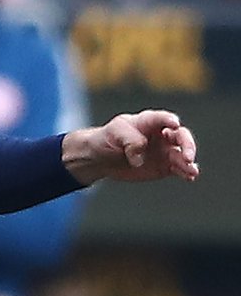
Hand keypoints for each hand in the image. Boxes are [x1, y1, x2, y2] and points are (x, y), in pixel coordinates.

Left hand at [62, 110, 198, 185]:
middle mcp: (163, 135)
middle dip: (187, 145)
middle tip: (187, 157)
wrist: (102, 157)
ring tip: (192, 171)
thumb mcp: (114, 133)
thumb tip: (140, 155)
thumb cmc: (109, 138)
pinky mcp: (164, 166)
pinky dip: (185, 172)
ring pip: (182, 155)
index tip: (174, 124)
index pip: (163, 118)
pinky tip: (190, 177)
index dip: (169, 120)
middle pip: (181, 136)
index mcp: (150, 121)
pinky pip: (178, 169)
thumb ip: (129, 140)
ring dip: (188, 163)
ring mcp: (165, 151)